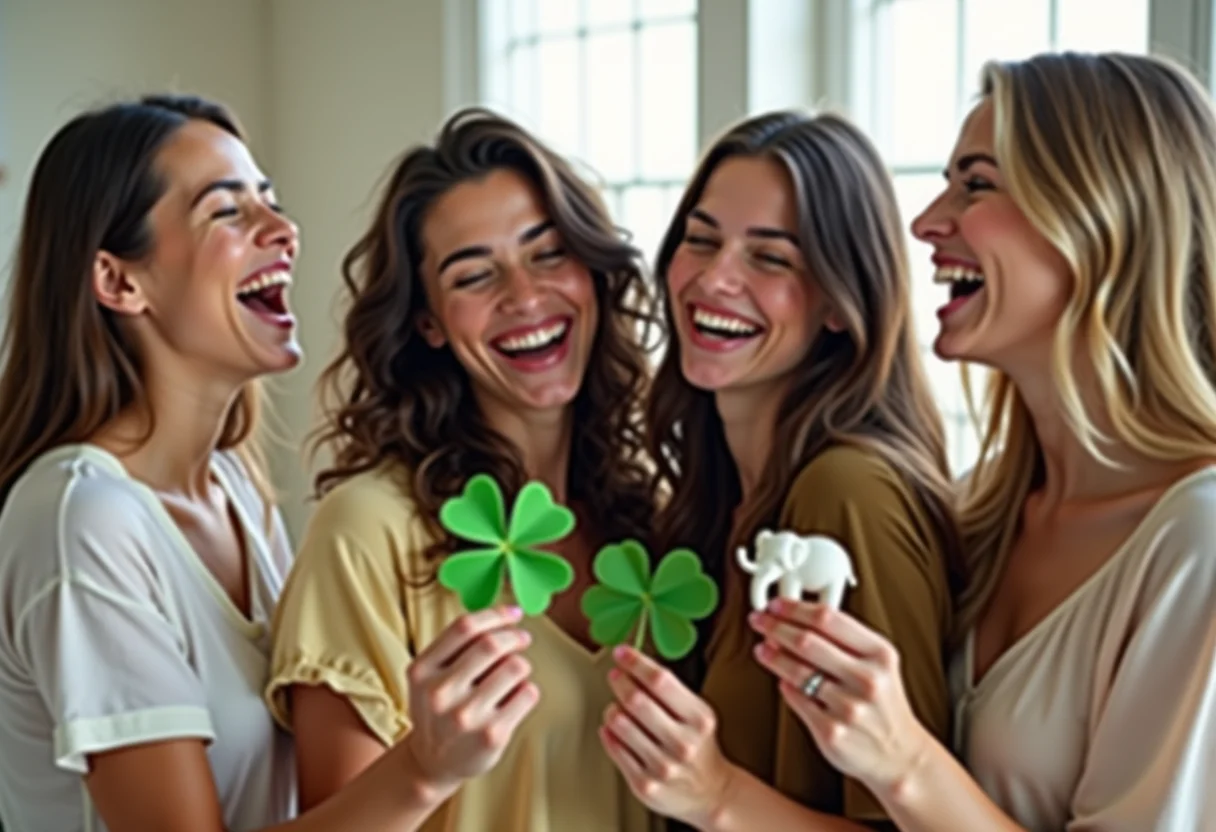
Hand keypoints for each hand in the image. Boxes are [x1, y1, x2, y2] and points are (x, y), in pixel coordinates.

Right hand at [402, 605, 538, 793]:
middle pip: (491, 644)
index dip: (495, 614)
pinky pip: (527, 694)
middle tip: (523, 638)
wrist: (431, 763)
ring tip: (513, 676)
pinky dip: (527, 691)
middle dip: (514, 636)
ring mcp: (466, 715)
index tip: (514, 613)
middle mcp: (440, 692)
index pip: (464, 627)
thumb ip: (457, 646)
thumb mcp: (430, 675)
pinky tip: (514, 700)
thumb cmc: (440, 708)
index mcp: (422, 670)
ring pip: (515, 667)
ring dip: (521, 665)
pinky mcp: (491, 735)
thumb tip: (508, 614)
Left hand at [599, 645, 739, 827]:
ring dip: (612, 709)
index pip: (660, 680)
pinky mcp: (644, 785)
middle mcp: (682, 743)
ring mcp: (662, 766)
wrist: (711, 793)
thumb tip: (632, 664)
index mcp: (699, 719)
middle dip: (620, 682)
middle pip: (636, 700)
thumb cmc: (699, 746)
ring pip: (620, 723)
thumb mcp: (697, 713)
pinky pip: (615, 749)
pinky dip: (608, 734)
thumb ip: (670, 691)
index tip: (622, 652)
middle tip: (615, 676)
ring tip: (617, 707)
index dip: (636, 662)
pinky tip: (613, 729)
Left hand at [749, 599, 931, 794]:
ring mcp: (848, 707)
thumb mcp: (879, 663)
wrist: (898, 753)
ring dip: (772, 656)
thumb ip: (845, 639)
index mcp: (880, 654)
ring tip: (762, 648)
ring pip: (796, 671)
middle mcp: (866, 679)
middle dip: (775, 626)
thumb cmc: (883, 702)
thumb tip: (795, 620)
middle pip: (807, 641)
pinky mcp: (831, 732)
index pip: (828, 618)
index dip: (795, 608)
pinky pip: (796, 699)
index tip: (776, 604)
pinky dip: (784, 685)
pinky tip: (781, 678)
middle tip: (759, 620)